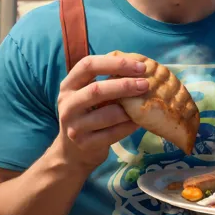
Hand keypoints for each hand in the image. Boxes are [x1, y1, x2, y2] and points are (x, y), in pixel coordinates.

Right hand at [54, 54, 148, 170]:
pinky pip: (113, 133)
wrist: (73, 152)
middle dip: (124, 85)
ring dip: (129, 109)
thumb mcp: (88, 94)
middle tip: (146, 84)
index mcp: (68, 85)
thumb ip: (105, 80)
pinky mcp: (85, 144)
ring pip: (107, 114)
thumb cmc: (88, 115)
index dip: (115, 63)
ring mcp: (74, 126)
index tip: (139, 66)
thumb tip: (138, 65)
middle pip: (96, 89)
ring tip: (144, 105)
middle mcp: (68, 104)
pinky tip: (139, 122)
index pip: (88, 65)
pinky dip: (129, 126)